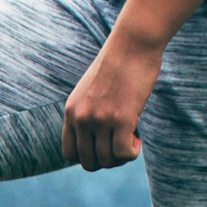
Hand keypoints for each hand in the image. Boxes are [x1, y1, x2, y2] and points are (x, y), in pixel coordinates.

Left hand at [63, 35, 162, 170]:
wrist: (132, 45)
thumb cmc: (117, 66)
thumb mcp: (90, 90)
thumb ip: (87, 111)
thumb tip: (97, 137)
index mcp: (71, 112)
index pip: (69, 153)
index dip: (88, 156)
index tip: (104, 146)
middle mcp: (81, 118)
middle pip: (88, 162)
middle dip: (107, 161)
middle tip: (122, 145)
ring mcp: (99, 119)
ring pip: (107, 160)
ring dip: (122, 157)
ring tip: (131, 138)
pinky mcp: (121, 118)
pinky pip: (123, 153)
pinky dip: (132, 153)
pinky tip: (137, 139)